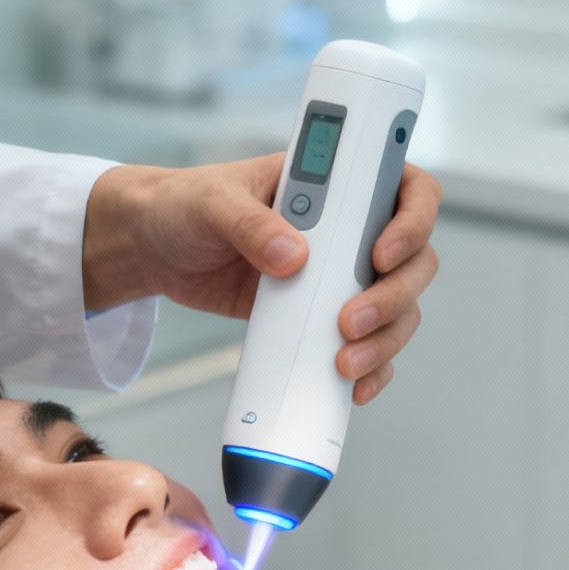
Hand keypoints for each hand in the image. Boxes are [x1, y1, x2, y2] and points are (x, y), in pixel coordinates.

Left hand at [84, 154, 441, 403]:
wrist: (155, 249)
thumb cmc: (187, 205)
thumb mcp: (212, 203)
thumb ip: (250, 223)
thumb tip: (291, 256)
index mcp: (336, 183)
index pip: (408, 189)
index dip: (412, 221)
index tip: (381, 254)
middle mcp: (350, 229)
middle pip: (414, 260)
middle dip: (393, 296)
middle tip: (350, 322)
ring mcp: (340, 275)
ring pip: (399, 307)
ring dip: (385, 339)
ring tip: (344, 363)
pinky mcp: (321, 314)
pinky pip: (369, 343)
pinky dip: (372, 367)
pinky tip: (354, 386)